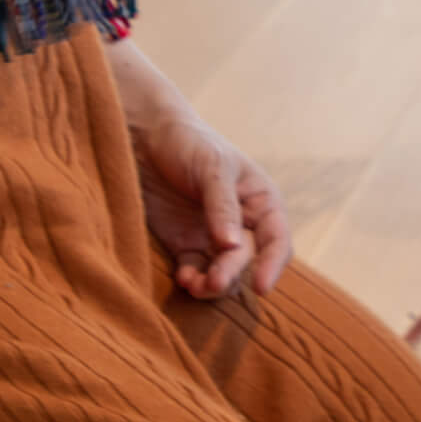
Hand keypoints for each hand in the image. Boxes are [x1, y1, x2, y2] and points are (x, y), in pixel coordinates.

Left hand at [134, 109, 294, 297]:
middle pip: (247, 260)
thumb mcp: (212, 167)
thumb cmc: (189, 142)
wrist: (143, 135)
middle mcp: (242, 223)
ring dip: (212, 285)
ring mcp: (212, 235)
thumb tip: (233, 246)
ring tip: (194, 286)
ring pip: (223, 272)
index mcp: (260, 201)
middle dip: (231, 273)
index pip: (276, 240)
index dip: (272, 264)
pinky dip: (191, 280)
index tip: (260, 286)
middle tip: (212, 281)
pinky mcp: (184, 244)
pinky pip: (194, 271)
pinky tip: (182, 279)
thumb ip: (223, 207)